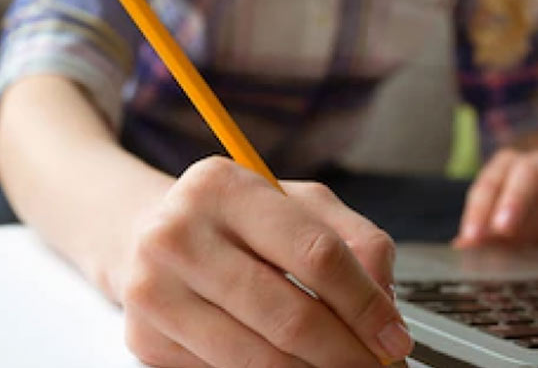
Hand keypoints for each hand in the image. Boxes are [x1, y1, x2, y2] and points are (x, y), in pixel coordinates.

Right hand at [118, 157, 412, 367]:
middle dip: (346, 353)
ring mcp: (154, 291)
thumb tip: (385, 305)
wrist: (143, 235)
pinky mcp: (146, 339)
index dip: (366, 303)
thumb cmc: (234, 221)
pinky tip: (291, 366)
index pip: (316, 254)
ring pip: (258, 359)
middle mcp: (178, 235)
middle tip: (376, 366)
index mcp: (222, 187)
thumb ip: (354, 241)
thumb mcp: (297, 205)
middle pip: (289, 315)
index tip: (394, 336)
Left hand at [453, 136, 537, 251]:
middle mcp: (534, 163)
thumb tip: (460, 248)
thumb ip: (487, 238)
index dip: (477, 212)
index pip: (487, 187)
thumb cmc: (526, 227)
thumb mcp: (507, 237)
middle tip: (503, 228)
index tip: (472, 239)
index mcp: (503, 173)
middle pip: (522, 172)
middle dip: (512, 199)